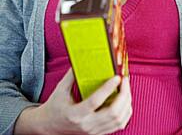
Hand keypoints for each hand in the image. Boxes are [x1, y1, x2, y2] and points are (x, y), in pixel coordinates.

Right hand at [16, 68, 131, 134]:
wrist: (50, 128)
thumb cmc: (55, 107)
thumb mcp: (61, 89)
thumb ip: (72, 75)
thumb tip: (83, 59)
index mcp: (75, 114)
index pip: (95, 101)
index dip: (108, 88)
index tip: (117, 77)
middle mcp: (86, 125)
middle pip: (113, 113)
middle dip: (124, 95)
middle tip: (125, 80)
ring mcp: (94, 131)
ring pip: (119, 120)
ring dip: (127, 103)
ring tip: (126, 88)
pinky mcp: (99, 133)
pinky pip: (119, 125)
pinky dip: (125, 112)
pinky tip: (125, 100)